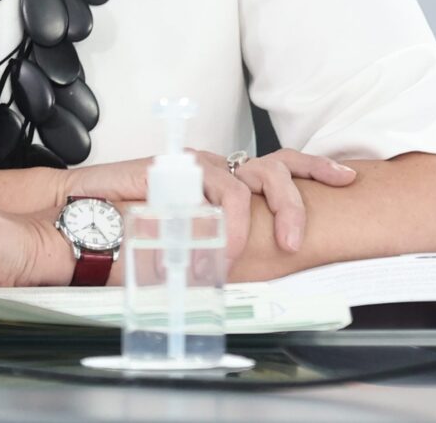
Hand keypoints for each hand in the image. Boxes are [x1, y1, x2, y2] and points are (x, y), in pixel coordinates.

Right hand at [64, 149, 356, 259]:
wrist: (86, 219)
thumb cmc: (133, 234)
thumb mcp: (188, 246)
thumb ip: (217, 248)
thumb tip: (258, 269)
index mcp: (227, 183)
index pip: (280, 169)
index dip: (315, 169)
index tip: (348, 179)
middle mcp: (218, 169)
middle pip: (277, 167)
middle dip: (297, 200)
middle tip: (297, 239)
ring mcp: (199, 166)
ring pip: (253, 173)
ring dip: (266, 211)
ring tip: (266, 247)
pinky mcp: (179, 167)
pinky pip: (219, 187)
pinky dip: (227, 218)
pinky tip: (222, 241)